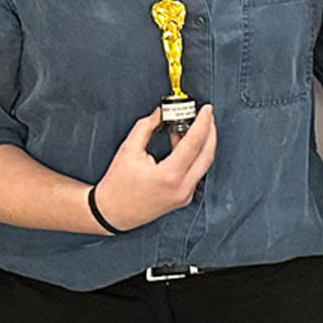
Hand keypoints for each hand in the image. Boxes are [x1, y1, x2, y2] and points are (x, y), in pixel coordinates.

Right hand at [91, 105, 217, 230]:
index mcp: (169, 175)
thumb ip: (146, 126)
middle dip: (210, 131)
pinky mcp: (183, 198)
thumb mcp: (128, 150)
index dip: (203, 122)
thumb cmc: (117, 186)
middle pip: (207, 154)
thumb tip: (161, 112)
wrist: (112, 213)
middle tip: (206, 115)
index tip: (207, 109)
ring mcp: (184, 195)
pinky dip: (194, 156)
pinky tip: (183, 143)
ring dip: (203, 143)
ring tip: (193, 126)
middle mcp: (182, 187)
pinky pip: (196, 172)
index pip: (194, 143)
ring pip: (204, 164)